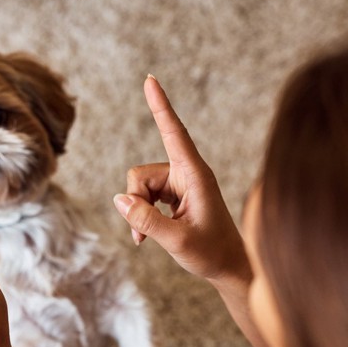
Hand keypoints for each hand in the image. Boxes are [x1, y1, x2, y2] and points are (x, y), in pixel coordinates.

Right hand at [113, 75, 248, 282]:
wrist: (228, 267)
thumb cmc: (211, 253)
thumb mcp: (177, 240)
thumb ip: (146, 220)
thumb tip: (119, 200)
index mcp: (195, 175)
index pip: (174, 133)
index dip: (160, 106)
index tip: (151, 79)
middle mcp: (186, 173)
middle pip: (140, 174)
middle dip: (135, 201)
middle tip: (142, 233)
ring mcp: (179, 184)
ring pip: (139, 187)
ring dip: (137, 212)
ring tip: (145, 238)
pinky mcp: (173, 195)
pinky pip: (144, 197)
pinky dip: (141, 216)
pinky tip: (146, 237)